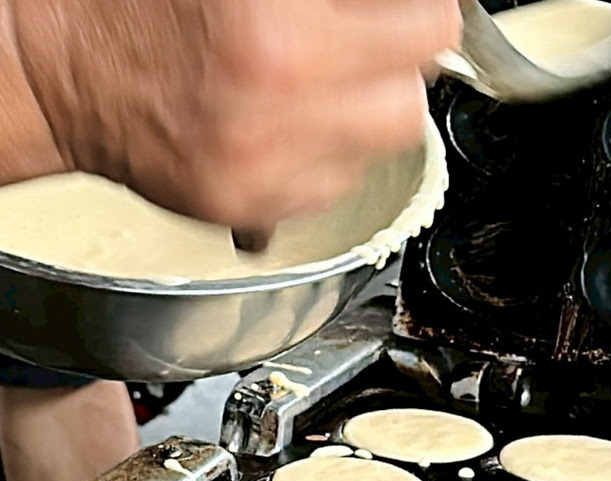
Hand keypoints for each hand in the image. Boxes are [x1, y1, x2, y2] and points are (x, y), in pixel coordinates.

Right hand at [11, 0, 460, 230]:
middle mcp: (280, 91)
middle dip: (400, 65)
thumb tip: (397, 7)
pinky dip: (327, 154)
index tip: (410, 9)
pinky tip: (285, 124)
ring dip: (369, 112)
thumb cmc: (134, 4)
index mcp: (279, 17)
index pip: (429, 24)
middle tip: (369, 45)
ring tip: (323, 84)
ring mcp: (267, 160)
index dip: (421, 11)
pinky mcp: (253, 207)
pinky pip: (336, 185)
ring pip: (383, 146)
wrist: (58, 70)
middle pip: (416, 94)